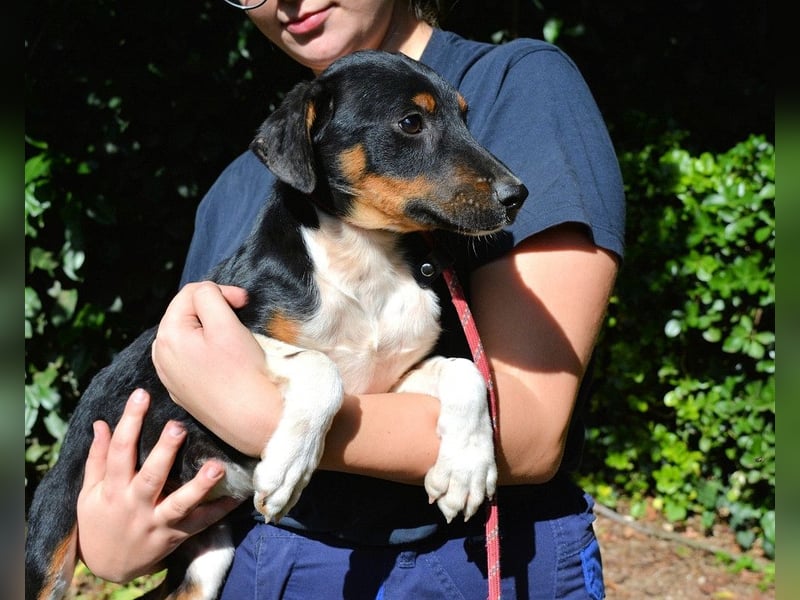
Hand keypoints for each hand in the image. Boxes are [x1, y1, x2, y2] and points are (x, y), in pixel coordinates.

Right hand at [76, 388, 241, 582]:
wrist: (108, 568)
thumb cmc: (99, 521)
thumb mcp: (89, 493)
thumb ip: (97, 458)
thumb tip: (100, 422)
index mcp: (113, 490)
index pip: (120, 451)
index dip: (129, 422)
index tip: (141, 395)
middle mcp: (135, 505)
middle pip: (151, 476)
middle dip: (165, 452)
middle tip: (179, 426)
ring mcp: (156, 522)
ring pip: (180, 504)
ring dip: (199, 486)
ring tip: (216, 467)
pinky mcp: (175, 536)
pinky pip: (200, 523)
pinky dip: (219, 511)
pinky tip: (237, 496)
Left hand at [151, 282, 281, 456]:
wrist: (253, 421)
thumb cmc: (242, 373)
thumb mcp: (225, 323)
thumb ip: (210, 296)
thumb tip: (208, 293)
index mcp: (168, 335)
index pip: (191, 293)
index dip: (222, 291)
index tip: (245, 304)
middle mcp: (160, 356)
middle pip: (186, 314)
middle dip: (214, 310)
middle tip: (241, 319)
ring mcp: (170, 376)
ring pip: (188, 336)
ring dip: (209, 330)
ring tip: (233, 340)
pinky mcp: (183, 391)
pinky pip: (191, 359)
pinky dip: (207, 351)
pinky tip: (225, 362)